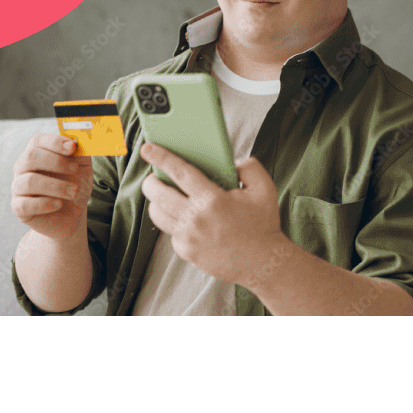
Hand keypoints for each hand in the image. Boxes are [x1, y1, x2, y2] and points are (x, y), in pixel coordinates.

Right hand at [11, 133, 93, 242]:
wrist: (72, 216)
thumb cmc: (73, 186)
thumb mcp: (82, 168)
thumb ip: (81, 152)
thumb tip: (79, 140)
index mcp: (36, 153)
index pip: (38, 141)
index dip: (54, 142)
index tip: (72, 147)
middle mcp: (23, 167)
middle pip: (30, 157)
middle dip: (55, 162)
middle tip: (74, 169)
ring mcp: (18, 187)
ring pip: (28, 181)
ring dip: (55, 186)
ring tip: (73, 192)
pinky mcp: (18, 207)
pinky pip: (24, 204)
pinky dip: (44, 203)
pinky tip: (58, 204)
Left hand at [139, 143, 287, 287]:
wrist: (264, 264)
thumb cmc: (263, 224)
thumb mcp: (265, 190)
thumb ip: (250, 168)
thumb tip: (233, 161)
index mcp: (213, 199)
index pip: (179, 172)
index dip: (161, 157)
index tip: (147, 148)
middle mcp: (197, 218)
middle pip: (158, 193)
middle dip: (150, 182)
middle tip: (152, 178)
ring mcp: (189, 236)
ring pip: (157, 214)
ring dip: (156, 202)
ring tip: (162, 197)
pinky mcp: (186, 251)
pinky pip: (170, 232)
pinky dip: (173, 224)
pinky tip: (183, 220)